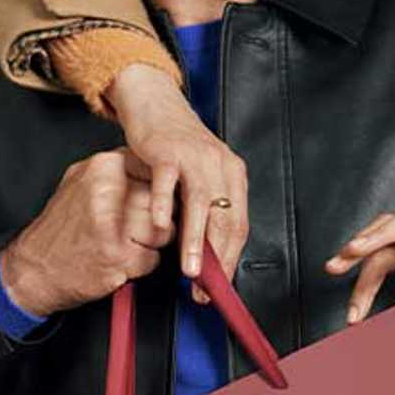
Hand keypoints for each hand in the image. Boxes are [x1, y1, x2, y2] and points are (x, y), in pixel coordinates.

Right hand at [0, 151, 173, 316]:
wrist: (34, 269)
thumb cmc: (59, 231)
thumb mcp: (80, 184)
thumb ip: (115, 173)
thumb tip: (152, 169)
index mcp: (102, 168)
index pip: (155, 170)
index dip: (156, 191)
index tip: (145, 202)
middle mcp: (108, 192)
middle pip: (164, 202)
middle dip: (155, 220)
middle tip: (132, 229)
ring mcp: (115, 223)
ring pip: (165, 230)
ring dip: (149, 244)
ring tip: (124, 244)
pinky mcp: (120, 255)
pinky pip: (154, 258)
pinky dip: (140, 265)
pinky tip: (118, 260)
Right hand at [109, 63, 248, 298]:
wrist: (156, 106)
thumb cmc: (177, 147)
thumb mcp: (201, 177)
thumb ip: (206, 212)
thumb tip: (207, 256)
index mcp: (233, 175)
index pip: (238, 226)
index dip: (229, 260)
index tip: (218, 286)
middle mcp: (219, 165)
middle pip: (224, 219)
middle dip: (215, 259)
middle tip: (203, 287)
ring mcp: (194, 157)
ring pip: (200, 204)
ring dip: (195, 241)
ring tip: (189, 269)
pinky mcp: (168, 150)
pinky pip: (167, 182)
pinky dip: (164, 206)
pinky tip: (160, 227)